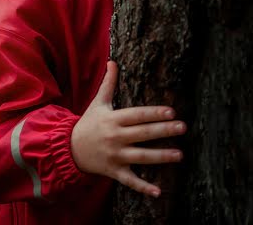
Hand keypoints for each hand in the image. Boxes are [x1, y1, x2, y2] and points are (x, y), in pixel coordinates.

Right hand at [70, 61, 185, 196]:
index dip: (154, 113)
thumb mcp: (98, 102)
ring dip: (161, 157)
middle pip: (143, 134)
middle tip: (183, 127)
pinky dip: (143, 187)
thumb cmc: (89, 123)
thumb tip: (112, 61)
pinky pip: (130, 180)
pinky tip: (159, 191)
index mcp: (113, 119)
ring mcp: (115, 156)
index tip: (172, 111)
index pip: (137, 115)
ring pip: (141, 157)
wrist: (69, 148)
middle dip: (164, 130)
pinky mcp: (113, 172)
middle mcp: (115, 137)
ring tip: (180, 154)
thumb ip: (109, 83)